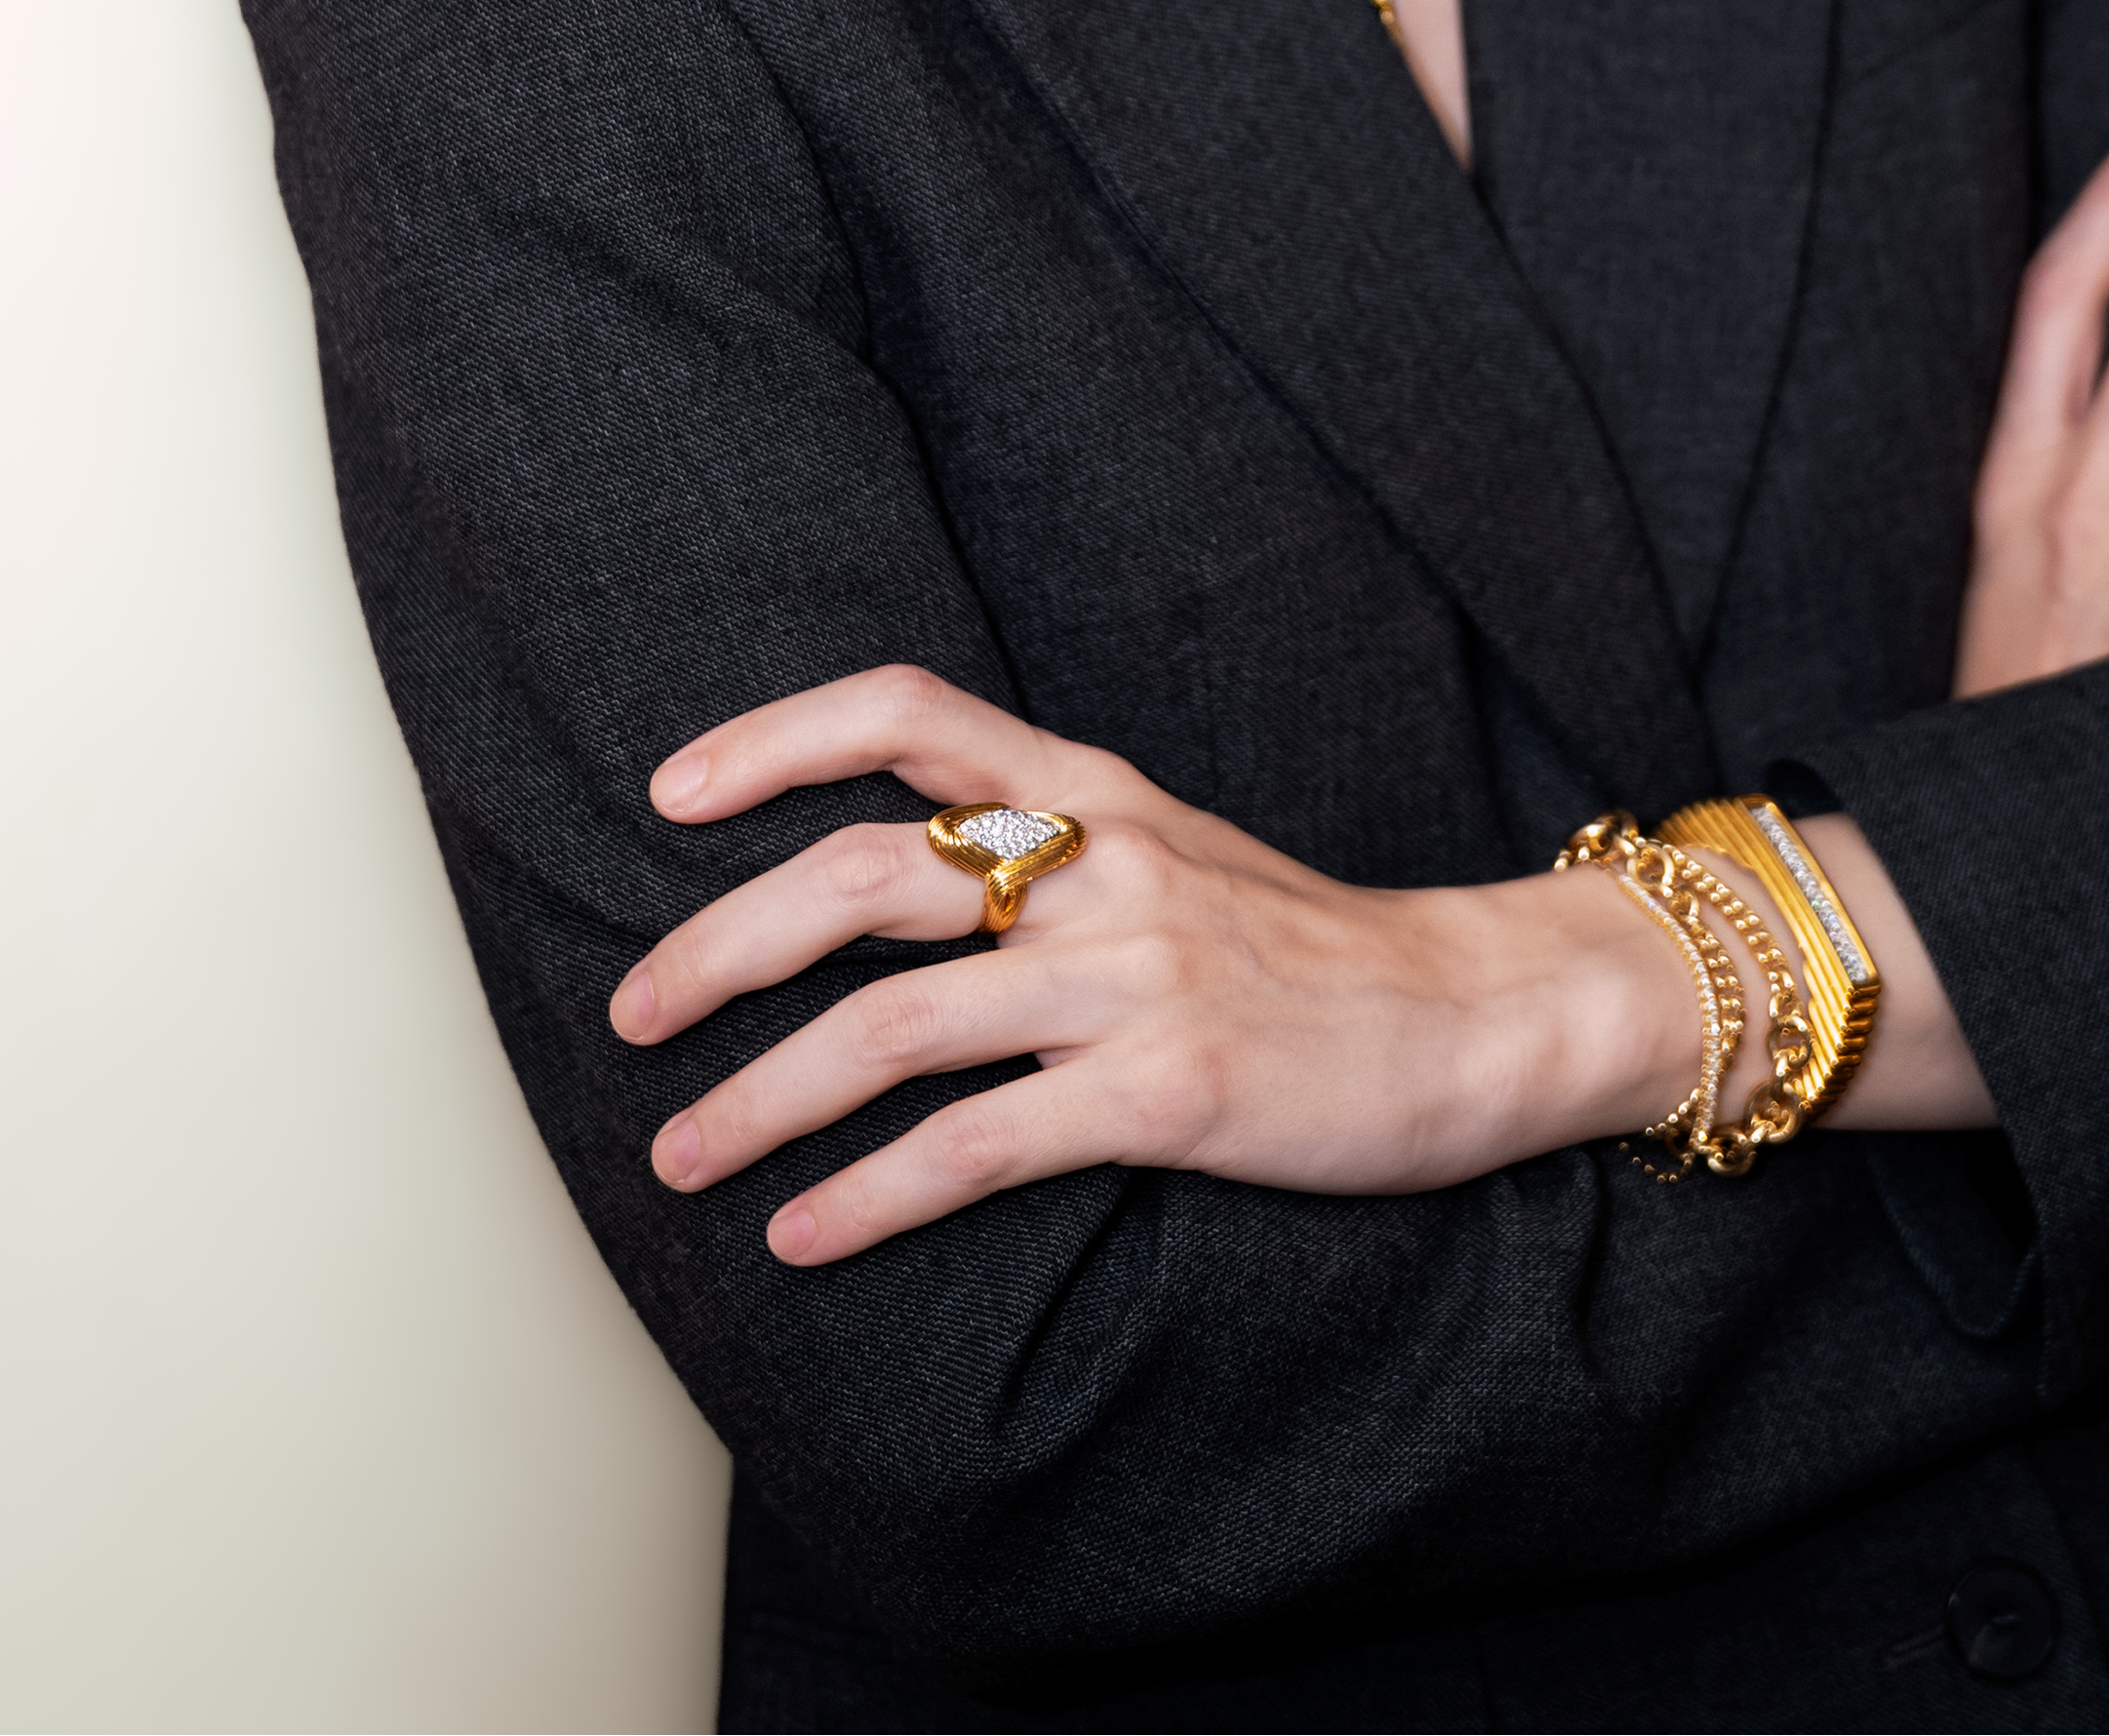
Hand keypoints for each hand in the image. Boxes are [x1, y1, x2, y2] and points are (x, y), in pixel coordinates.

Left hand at [610, 667, 1706, 1264]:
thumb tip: (896, 890)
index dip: (768, 737)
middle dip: (715, 949)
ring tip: (681, 1156)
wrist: (1479, 1016)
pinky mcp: (1166, 1094)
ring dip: (757, 1100)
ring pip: (888, 1029)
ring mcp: (1134, 978)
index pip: (906, 712)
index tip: (669, 794)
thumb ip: (1053, 846)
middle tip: (630, 1015)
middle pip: (855, 878)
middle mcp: (1102, 865)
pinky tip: (805, 1237)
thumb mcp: (1180, 851)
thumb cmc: (1312, 950)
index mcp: (1096, 793)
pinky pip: (972, 1148)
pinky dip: (866, 1197)